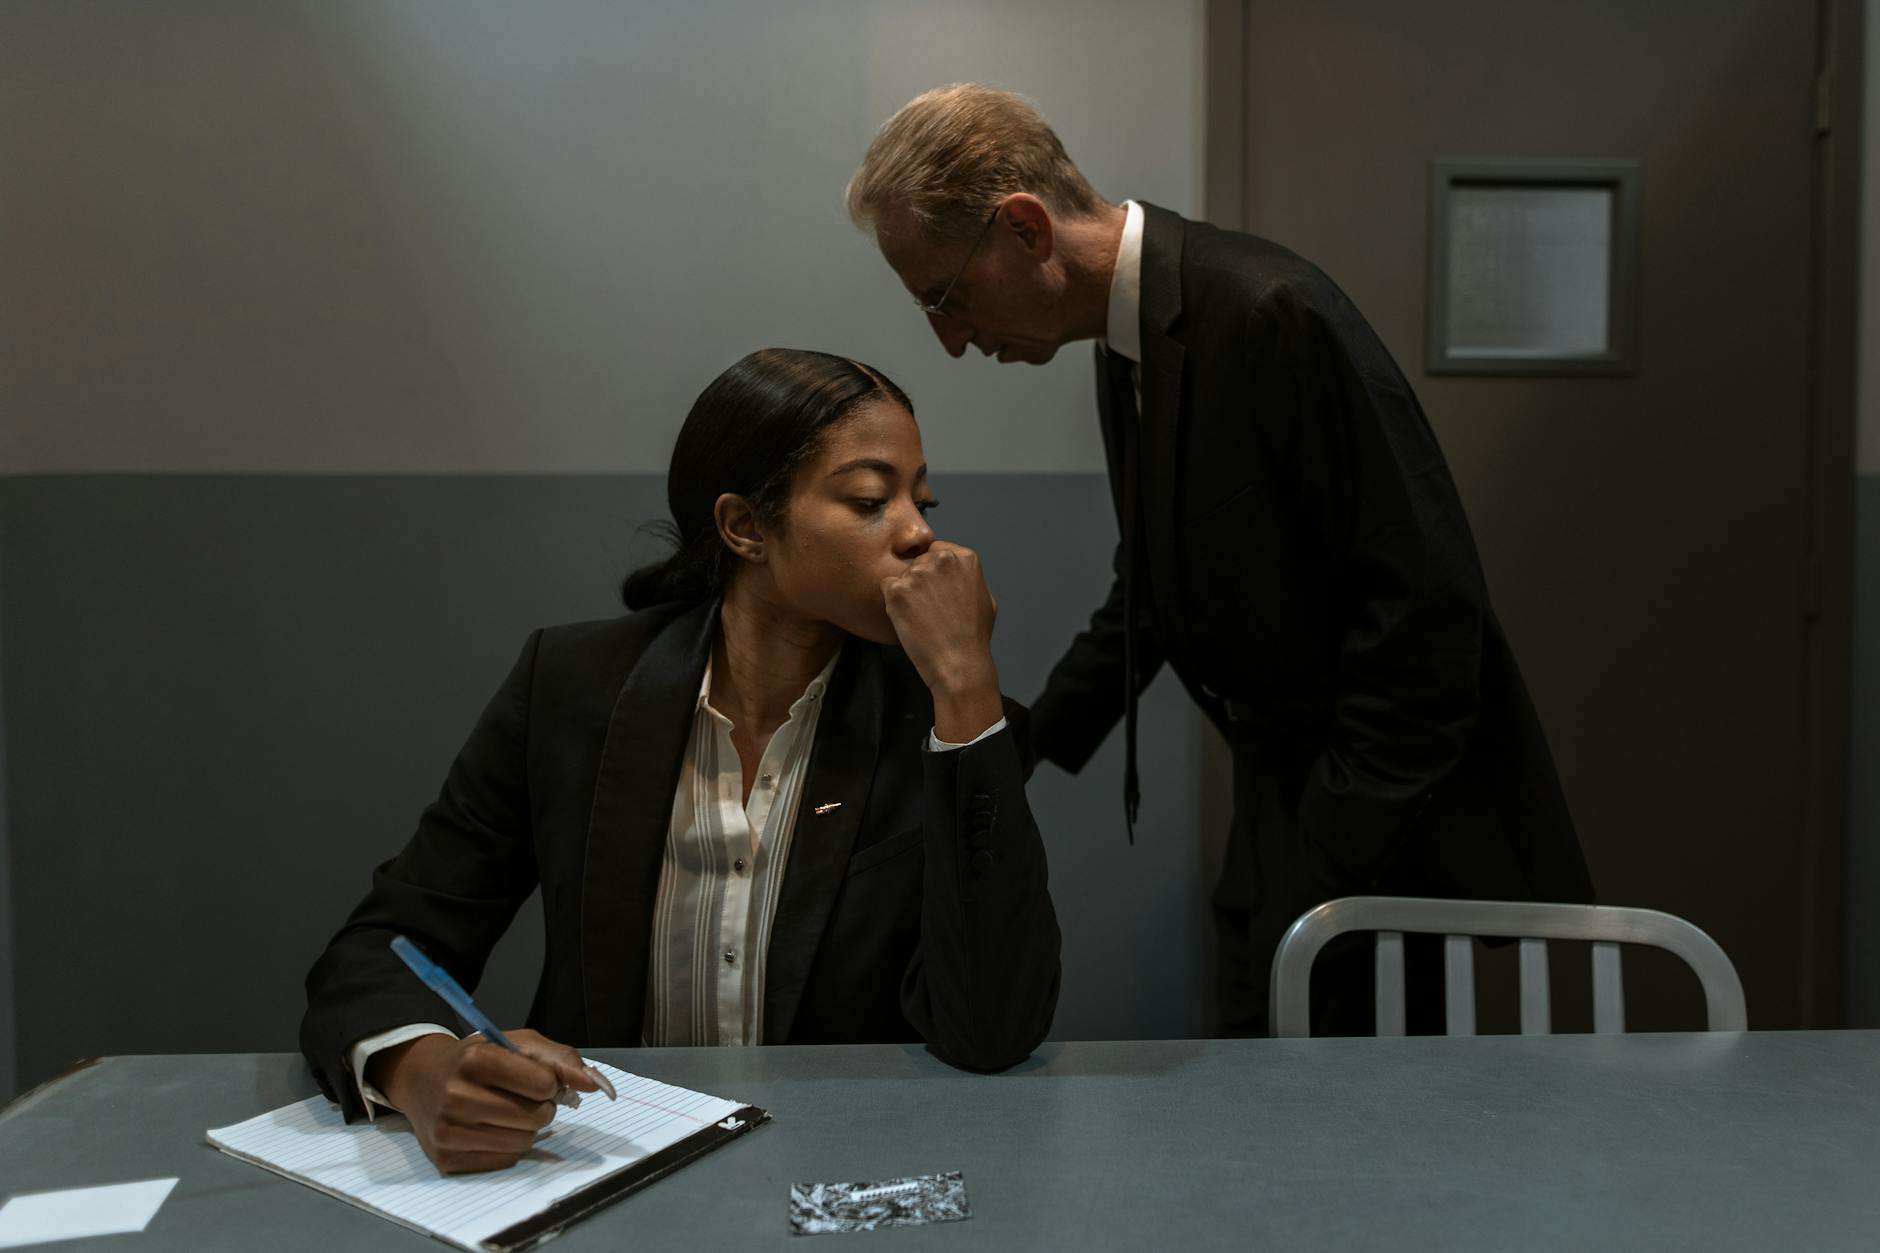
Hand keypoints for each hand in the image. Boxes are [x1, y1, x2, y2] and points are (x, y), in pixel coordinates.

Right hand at [367, 1029, 602, 1173]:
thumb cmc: (478, 1058)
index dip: (549, 1083)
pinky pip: (504, 1161)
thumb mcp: (517, 1044)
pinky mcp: (446, 1159)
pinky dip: (508, 1147)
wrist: (422, 1079)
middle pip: (536, 1117)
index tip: (536, 1079)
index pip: (543, 1084)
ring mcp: (448, 1130)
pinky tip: (491, 1129)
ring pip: (523, 1143)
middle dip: (541, 1108)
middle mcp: (456, 1095)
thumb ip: (560, 1060)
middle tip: (523, 1098)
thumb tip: (594, 1084)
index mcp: (475, 1059)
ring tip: (508, 1113)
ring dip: (527, 1130)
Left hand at [881, 542, 1003, 742]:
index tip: (937, 591)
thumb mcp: (985, 598)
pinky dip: (892, 602)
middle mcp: (941, 559)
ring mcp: (917, 573)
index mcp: (964, 558)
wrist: (959, 663)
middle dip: (920, 581)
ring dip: (906, 592)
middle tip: (928, 608)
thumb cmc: (973, 637)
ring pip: (902, 575)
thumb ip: (967, 576)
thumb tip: (954, 571)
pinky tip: (908, 619)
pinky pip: (886, 587)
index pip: (937, 551)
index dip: (934, 572)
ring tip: (921, 617)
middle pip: (918, 561)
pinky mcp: (897, 590)